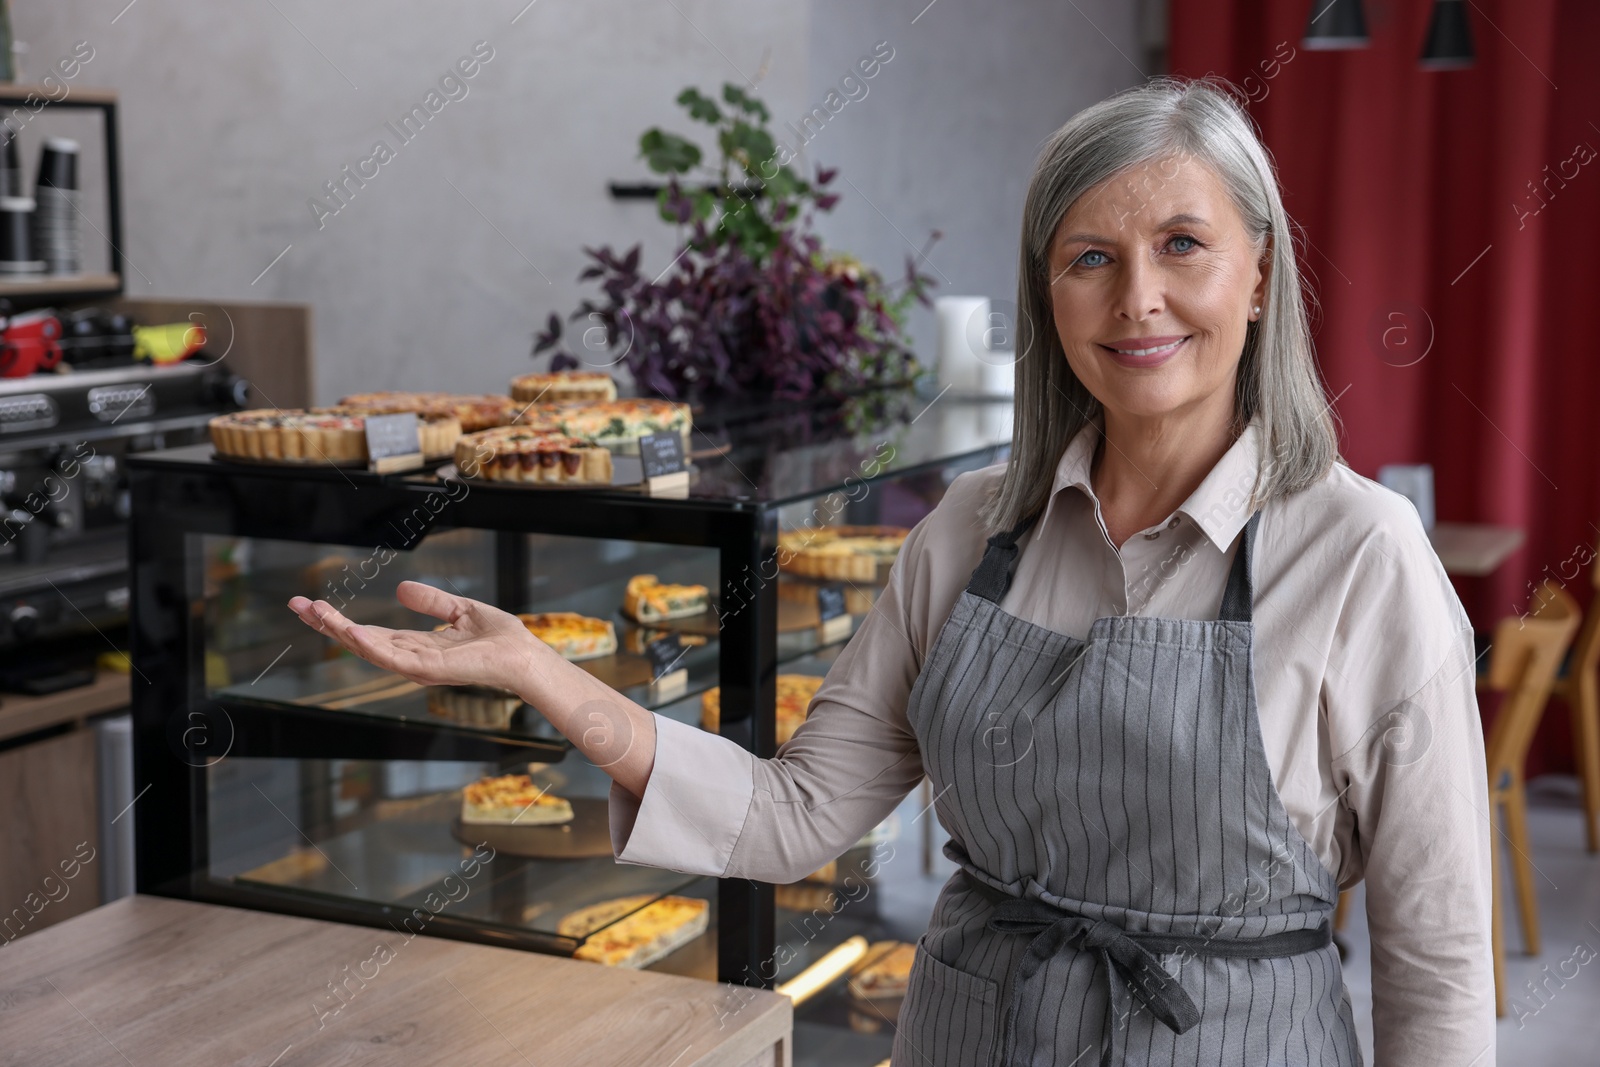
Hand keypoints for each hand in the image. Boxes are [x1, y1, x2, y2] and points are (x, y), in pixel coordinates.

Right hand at [288, 581, 543, 693]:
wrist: (524, 655)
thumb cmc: (500, 638)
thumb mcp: (460, 610)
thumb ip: (431, 602)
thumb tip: (399, 586)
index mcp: (417, 646)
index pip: (371, 633)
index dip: (342, 621)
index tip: (313, 605)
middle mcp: (411, 659)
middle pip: (361, 641)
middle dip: (328, 625)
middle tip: (296, 605)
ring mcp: (417, 667)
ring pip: (369, 648)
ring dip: (339, 631)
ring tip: (313, 612)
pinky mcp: (429, 670)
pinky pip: (392, 657)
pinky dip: (369, 644)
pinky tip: (349, 630)